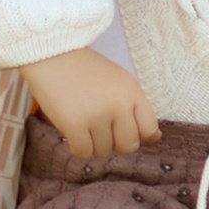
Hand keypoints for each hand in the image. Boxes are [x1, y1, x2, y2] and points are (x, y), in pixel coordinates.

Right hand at [26, 48, 159, 159]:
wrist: (52, 55)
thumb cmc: (86, 71)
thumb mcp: (119, 83)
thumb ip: (137, 109)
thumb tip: (156, 138)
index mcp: (132, 91)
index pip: (149, 129)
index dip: (137, 135)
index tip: (122, 128)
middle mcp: (118, 104)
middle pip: (128, 146)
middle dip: (115, 143)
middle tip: (101, 128)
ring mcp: (97, 115)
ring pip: (103, 151)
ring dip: (94, 144)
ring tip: (84, 123)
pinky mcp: (74, 124)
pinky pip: (83, 153)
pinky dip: (78, 147)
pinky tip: (73, 132)